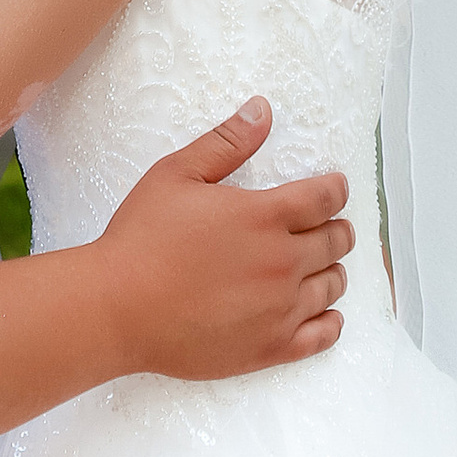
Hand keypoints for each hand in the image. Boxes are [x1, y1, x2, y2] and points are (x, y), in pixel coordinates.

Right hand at [94, 99, 351, 380]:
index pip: (324, 198)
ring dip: (333, 270)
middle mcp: (282, 261)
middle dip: (338, 228)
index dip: (336, 190)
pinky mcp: (271, 347)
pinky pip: (323, 335)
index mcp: (264, 216)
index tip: (335, 188)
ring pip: (333, 285)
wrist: (118, 308)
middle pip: (336, 241)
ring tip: (323, 266)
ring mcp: (280, 308)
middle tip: (332, 226)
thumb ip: (226, 142)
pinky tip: (326, 313)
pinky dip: (331, 321)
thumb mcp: (177, 174)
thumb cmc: (142, 237)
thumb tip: (263, 109)